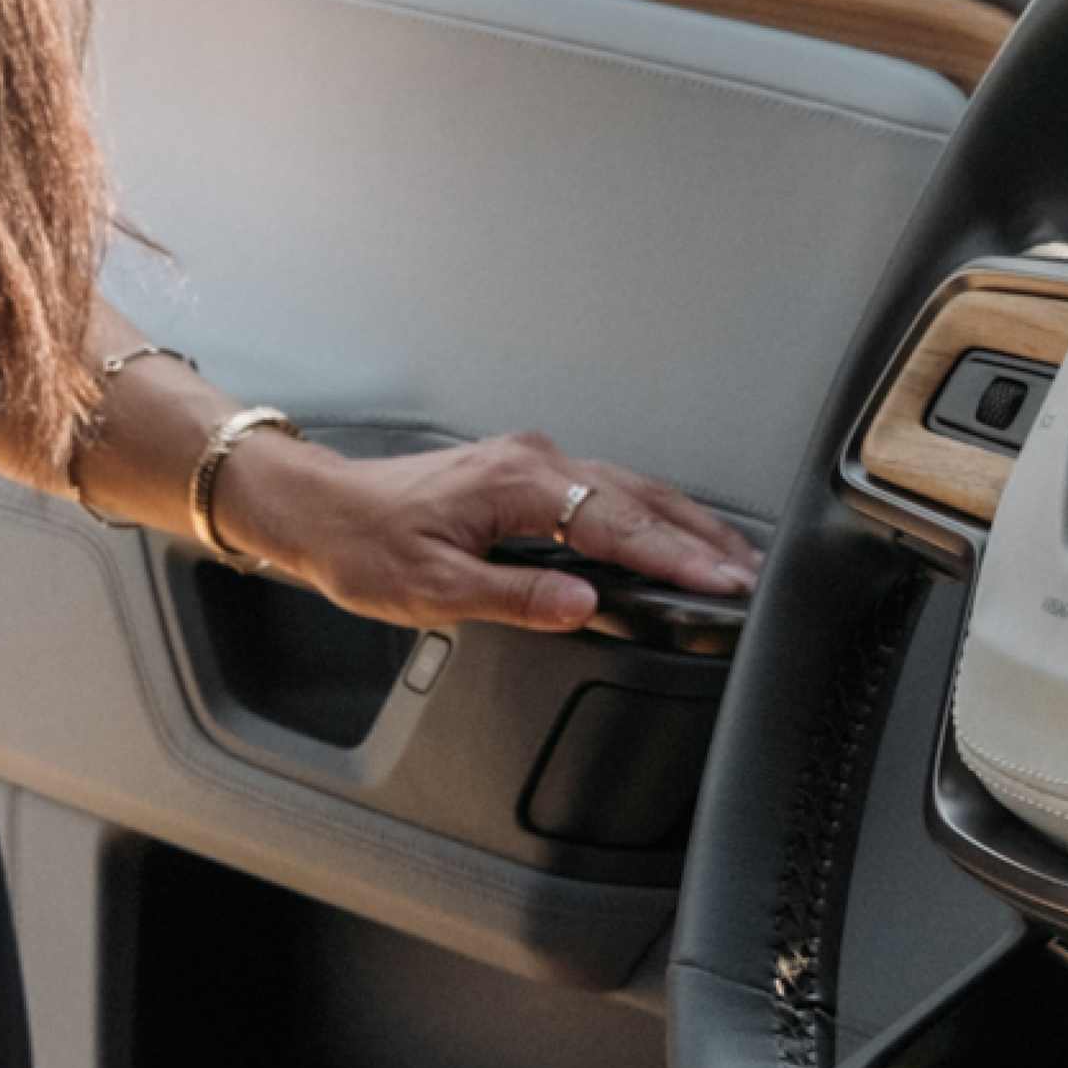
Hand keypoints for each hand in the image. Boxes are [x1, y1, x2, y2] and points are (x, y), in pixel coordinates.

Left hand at [214, 424, 760, 636]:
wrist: (318, 508)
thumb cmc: (363, 545)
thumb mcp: (433, 589)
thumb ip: (516, 597)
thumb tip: (583, 606)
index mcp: (518, 484)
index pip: (618, 524)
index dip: (676, 558)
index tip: (722, 582)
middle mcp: (533, 461)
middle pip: (639, 498)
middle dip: (701, 538)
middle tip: (750, 575)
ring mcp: (531, 462)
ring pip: (628, 489)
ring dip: (681, 524)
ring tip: (728, 558)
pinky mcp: (524, 473)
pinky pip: (604, 489)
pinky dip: (646, 514)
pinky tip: (666, 534)